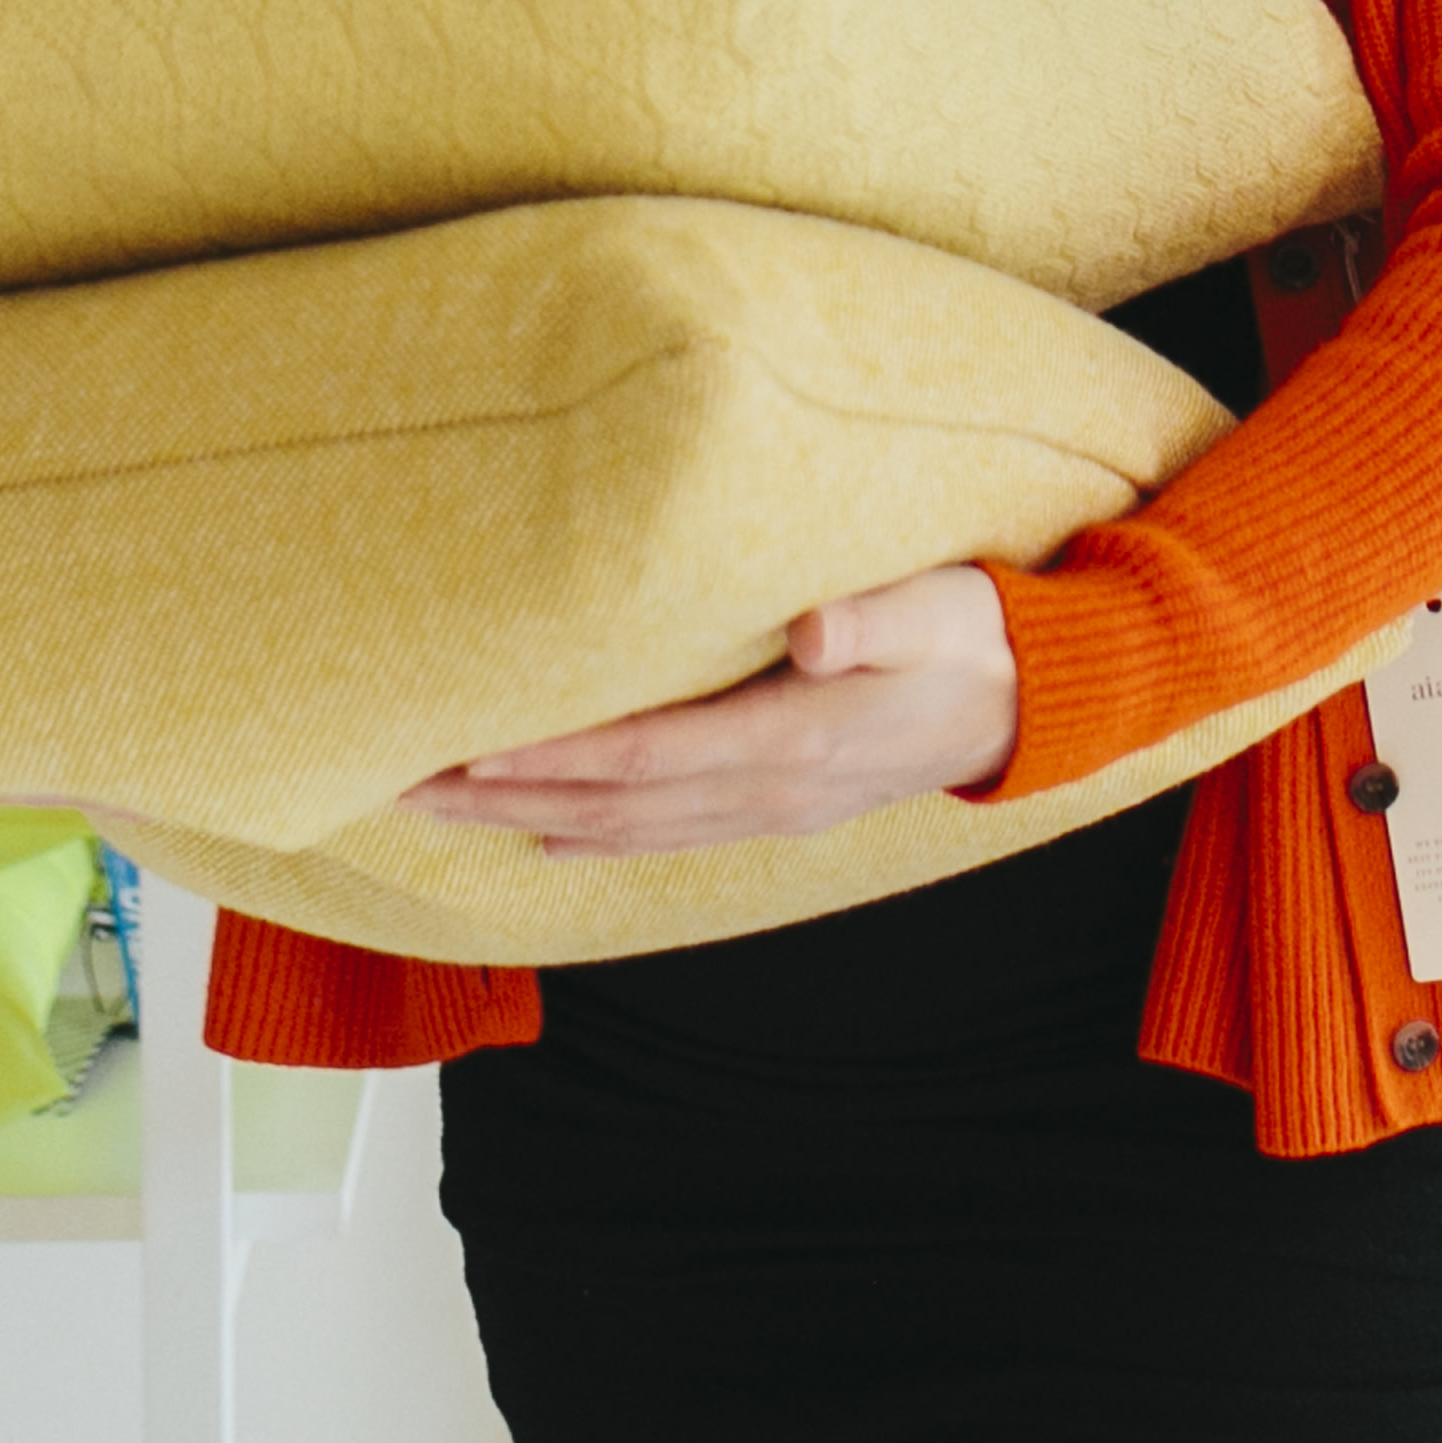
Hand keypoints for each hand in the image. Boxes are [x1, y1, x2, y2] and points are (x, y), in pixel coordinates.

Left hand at [392, 563, 1019, 855]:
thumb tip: (810, 630)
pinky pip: (666, 832)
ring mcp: (771, 808)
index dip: (548, 760)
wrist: (1037, 700)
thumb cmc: (979, 632)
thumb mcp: (940, 607)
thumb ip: (873, 617)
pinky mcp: (781, 805)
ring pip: (624, 827)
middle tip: (404, 786)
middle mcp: (767, 790)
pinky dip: (595, 835)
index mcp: (792, 740)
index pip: (640, 758)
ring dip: (527, 818)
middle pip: (607, 806)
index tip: (465, 750)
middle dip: (501, 798)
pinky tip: (546, 834)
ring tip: (442, 806)